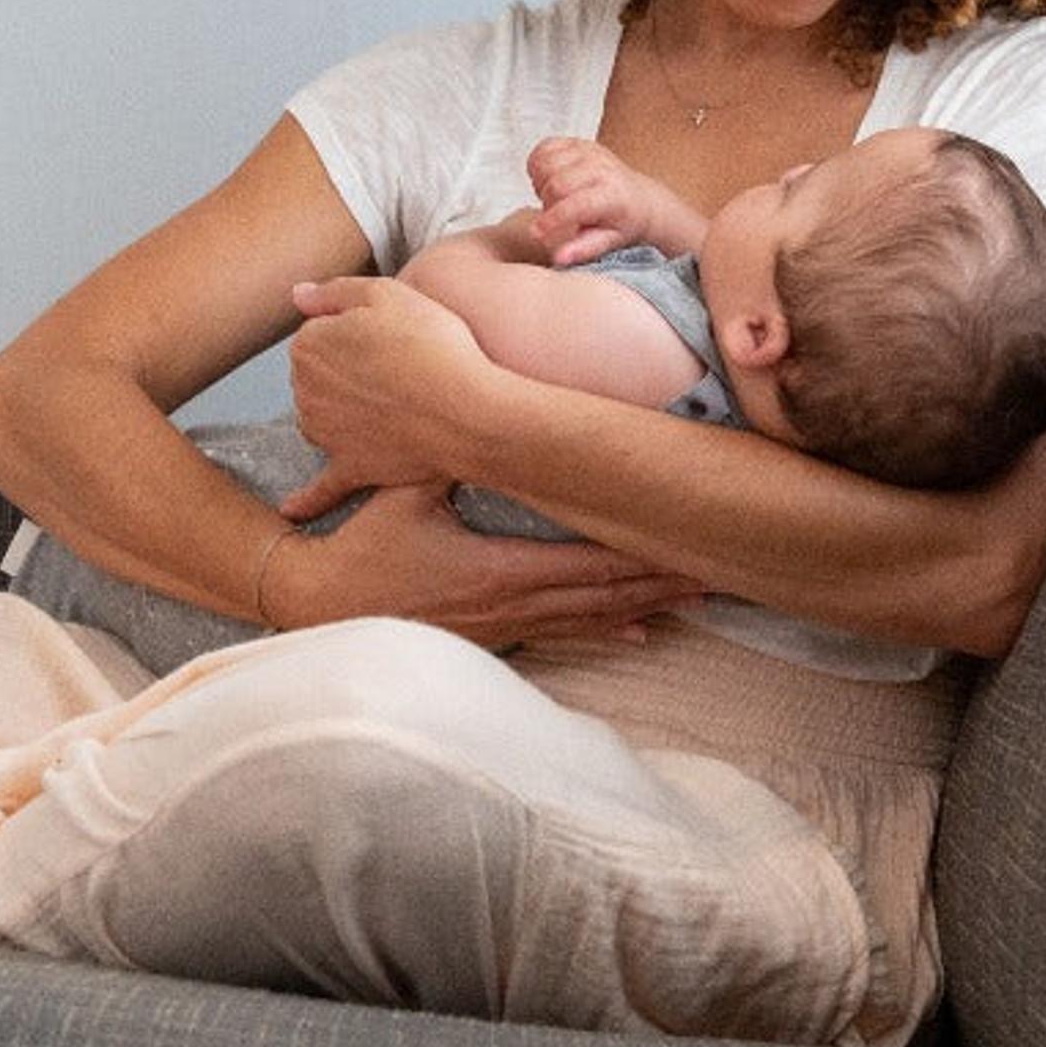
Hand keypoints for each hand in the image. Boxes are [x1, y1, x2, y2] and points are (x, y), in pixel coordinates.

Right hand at [267, 479, 701, 647]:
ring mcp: (508, 628)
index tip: (689, 538)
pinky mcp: (498, 638)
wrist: (322, 607)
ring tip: (702, 595)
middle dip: (664, 580)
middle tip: (724, 568)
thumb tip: (486, 409)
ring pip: (593, 619)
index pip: (589, 562)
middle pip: (607, 595)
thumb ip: (450, 456)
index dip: (643, 552)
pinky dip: (608, 630)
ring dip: (648, 605)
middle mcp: (514, 607)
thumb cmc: (362, 546)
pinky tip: (641, 632)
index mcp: (499, 570)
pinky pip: (565, 635)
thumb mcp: (406, 490)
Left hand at [286, 272, 506, 497]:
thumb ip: (334, 291)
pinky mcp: (352, 467)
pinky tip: (292, 512)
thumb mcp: (386, 293)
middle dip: (349, 372)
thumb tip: (297, 295)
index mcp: (309, 345)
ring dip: (345, 414)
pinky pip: (324, 488)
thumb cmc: (432, 347)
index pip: (320, 333)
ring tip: (395, 404)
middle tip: (399, 367)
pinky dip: (308, 500)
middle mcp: (305, 393)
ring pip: (326, 418)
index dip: (357, 331)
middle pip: (321, 376)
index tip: (389, 336)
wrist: (466, 411)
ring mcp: (326, 434)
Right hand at [525, 136, 699, 265]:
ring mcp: (590, 152)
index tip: (537, 234)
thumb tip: (559, 258)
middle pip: (555, 183)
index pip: (574, 204)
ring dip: (541, 183)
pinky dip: (539, 164)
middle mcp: (602, 169)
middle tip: (555, 215)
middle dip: (547, 203)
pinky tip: (550, 180)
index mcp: (612, 195)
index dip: (551, 220)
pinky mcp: (578, 143)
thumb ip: (583, 249)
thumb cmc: (624, 223)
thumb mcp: (609, 242)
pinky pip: (545, 148)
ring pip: (546, 163)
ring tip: (555, 198)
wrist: (641, 200)